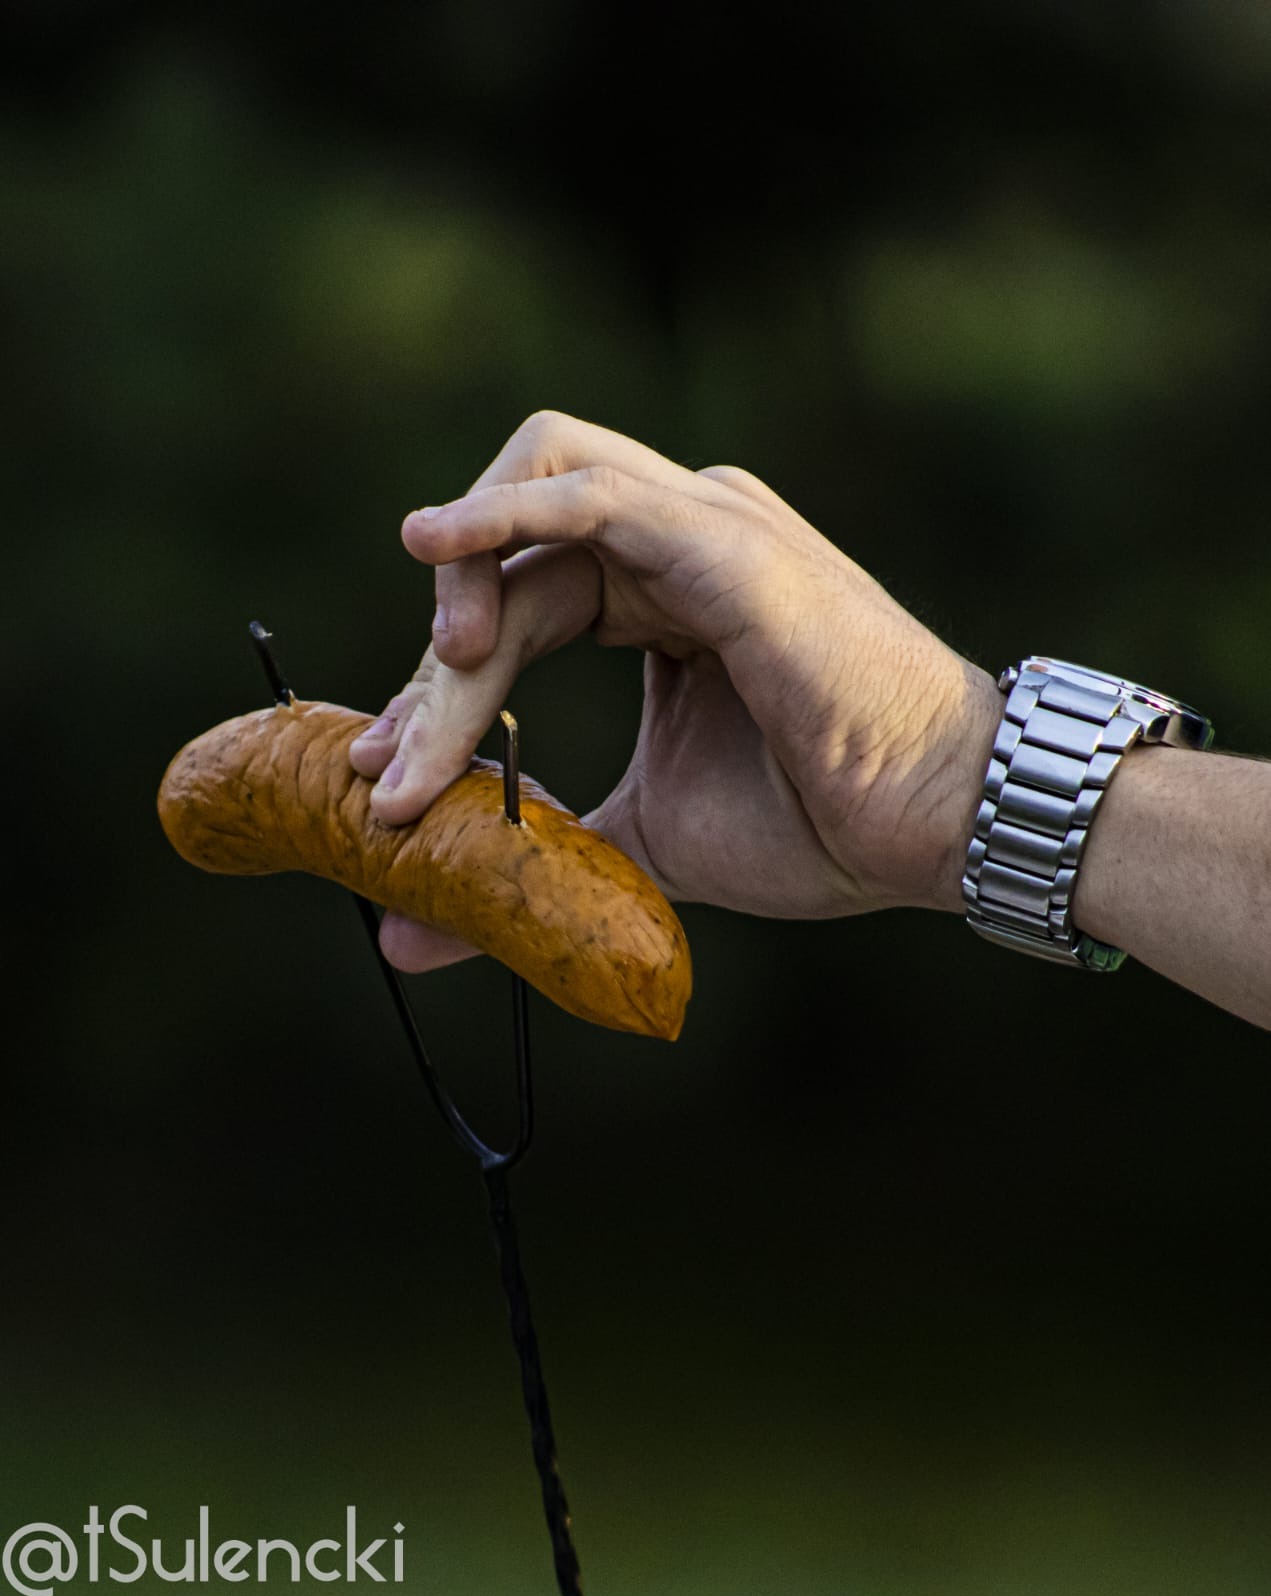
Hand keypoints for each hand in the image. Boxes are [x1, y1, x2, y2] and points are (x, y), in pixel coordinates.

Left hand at [350, 411, 999, 971]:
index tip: (382, 772)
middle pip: (511, 556)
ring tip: (436, 685)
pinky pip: (590, 496)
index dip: (434, 683)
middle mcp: (677, 539)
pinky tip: (428, 548)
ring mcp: (704, 528)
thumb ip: (534, 861)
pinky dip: (502, 512)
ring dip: (459, 594)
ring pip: (534, 510)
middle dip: (435, 657)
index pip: (517, 602)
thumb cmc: (818, 822)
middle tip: (390, 762)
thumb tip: (406, 934)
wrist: (938, 825)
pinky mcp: (726, 544)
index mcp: (662, 594)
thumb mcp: (641, 844)